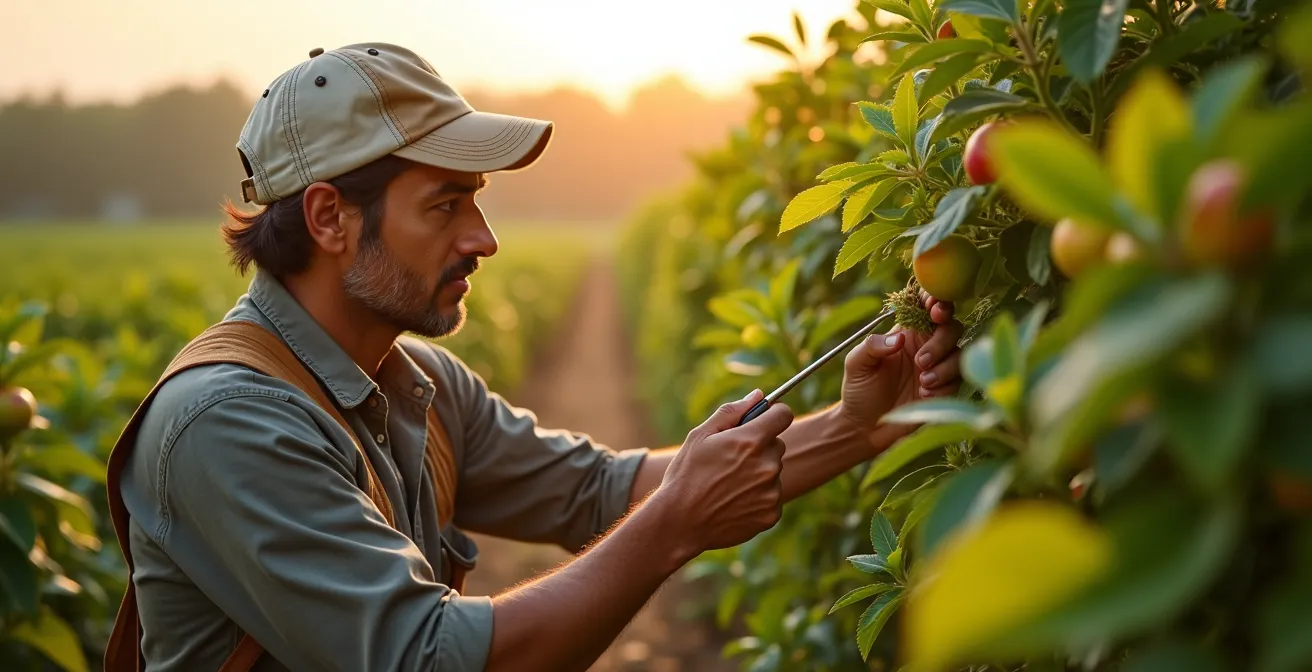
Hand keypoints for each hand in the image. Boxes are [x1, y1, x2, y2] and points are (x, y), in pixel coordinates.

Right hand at [652, 389, 793, 554]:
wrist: (679, 523)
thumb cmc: (686, 475)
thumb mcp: (700, 436)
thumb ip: (732, 412)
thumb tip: (758, 395)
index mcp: (750, 441)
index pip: (784, 415)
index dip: (773, 415)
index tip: (763, 421)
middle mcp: (767, 465)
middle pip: (777, 444)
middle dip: (760, 447)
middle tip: (732, 461)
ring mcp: (771, 492)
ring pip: (774, 472)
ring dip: (759, 473)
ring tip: (729, 485)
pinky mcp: (771, 514)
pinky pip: (772, 496)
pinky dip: (758, 497)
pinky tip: (734, 502)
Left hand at [838, 291, 963, 449]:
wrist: (865, 427)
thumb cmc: (859, 390)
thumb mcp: (856, 364)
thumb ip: (872, 346)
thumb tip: (900, 339)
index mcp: (906, 332)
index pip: (927, 307)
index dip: (936, 301)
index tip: (935, 310)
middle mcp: (926, 345)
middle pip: (952, 327)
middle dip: (941, 341)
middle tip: (920, 362)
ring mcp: (938, 367)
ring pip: (960, 353)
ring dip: (945, 366)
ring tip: (922, 382)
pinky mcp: (945, 389)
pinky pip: (959, 379)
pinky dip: (946, 385)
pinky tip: (925, 394)